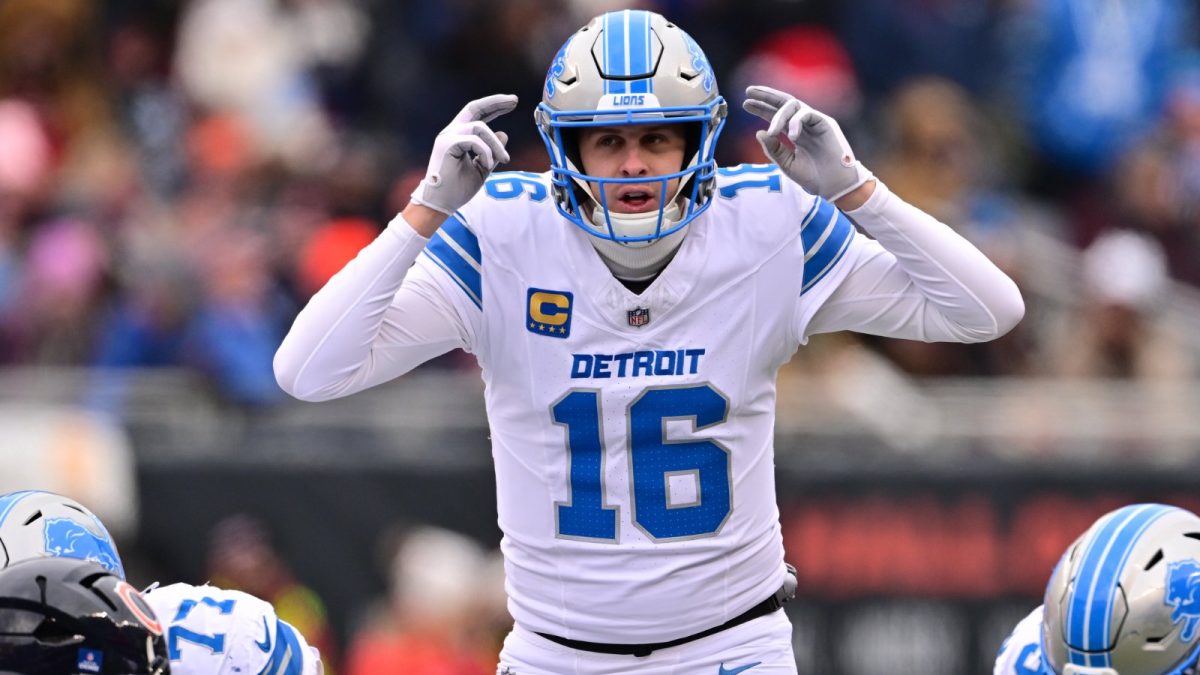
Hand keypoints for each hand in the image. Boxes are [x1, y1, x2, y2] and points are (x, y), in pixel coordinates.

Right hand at [410, 94, 517, 215]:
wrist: (442, 204)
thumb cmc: (458, 189)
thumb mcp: (482, 168)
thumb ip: (492, 152)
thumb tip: (503, 133)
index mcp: (458, 136)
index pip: (477, 114)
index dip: (494, 106)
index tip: (513, 102)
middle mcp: (451, 132)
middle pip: (474, 108)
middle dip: (495, 102)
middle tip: (515, 100)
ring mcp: (447, 137)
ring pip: (480, 127)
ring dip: (496, 144)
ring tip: (503, 160)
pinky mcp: (447, 144)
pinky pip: (474, 140)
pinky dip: (486, 152)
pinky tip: (487, 164)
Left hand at [743, 85, 872, 201]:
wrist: (834, 186)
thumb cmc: (813, 177)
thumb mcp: (787, 164)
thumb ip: (773, 149)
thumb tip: (759, 132)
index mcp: (796, 133)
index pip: (777, 115)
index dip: (761, 108)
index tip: (746, 103)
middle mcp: (805, 124)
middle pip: (784, 102)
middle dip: (766, 96)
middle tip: (749, 91)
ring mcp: (815, 122)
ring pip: (793, 105)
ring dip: (779, 115)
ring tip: (773, 131)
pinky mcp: (826, 123)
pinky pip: (807, 113)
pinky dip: (796, 122)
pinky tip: (791, 135)